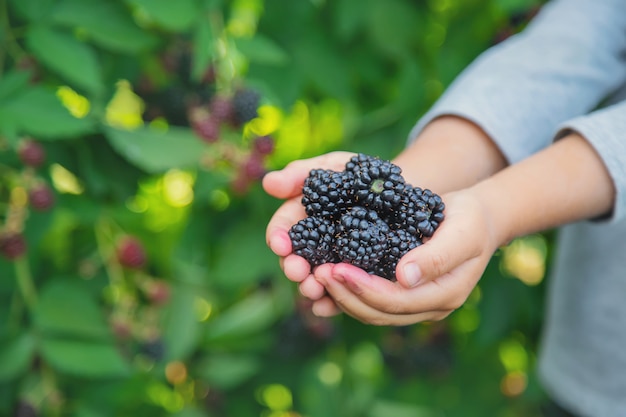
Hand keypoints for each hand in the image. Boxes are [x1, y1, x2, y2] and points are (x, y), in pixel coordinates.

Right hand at [262, 151, 354, 311]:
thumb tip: (268, 183)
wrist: (399, 192)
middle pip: (295, 260)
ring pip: (315, 280)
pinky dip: (331, 303)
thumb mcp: (332, 167)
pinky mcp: (355, 277)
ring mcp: (333, 263)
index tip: (279, 244)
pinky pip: (340, 294)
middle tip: (298, 271)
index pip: (283, 230)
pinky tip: (328, 307)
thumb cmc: (358, 175)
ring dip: (311, 287)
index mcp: (302, 219)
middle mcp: (313, 245)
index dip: (278, 237)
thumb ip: (301, 174)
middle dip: (293, 268)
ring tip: (314, 289)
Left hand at [312, 190, 500, 324]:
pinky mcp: (402, 293)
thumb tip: (404, 278)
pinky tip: (328, 277)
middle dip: (345, 295)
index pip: (396, 301)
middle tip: (318, 273)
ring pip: (372, 312)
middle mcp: (428, 306)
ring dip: (342, 297)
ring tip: (317, 274)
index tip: (336, 268)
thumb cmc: (470, 220)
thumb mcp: (463, 230)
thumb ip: (437, 255)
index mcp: (444, 295)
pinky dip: (348, 292)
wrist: (476, 219)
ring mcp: (415, 304)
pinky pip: (371, 301)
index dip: (363, 288)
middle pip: (379, 312)